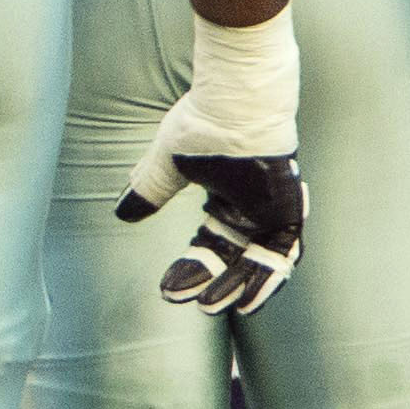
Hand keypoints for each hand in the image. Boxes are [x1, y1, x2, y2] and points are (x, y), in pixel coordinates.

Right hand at [114, 11, 303, 313]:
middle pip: (231, 255)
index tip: (169, 289)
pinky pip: (282, 255)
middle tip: (184, 301)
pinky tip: (247, 302)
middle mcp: (250, 206)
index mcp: (226, 195)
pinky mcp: (286, 209)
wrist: (233, 100)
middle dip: (209, 282)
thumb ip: (149, 188)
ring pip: (257, 261)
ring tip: (211, 309)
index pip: (210, 242)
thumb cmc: (204, 121)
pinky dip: (267, 279)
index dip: (191, 266)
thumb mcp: (169, 164)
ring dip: (237, 288)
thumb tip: (123, 213)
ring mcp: (270, 209)